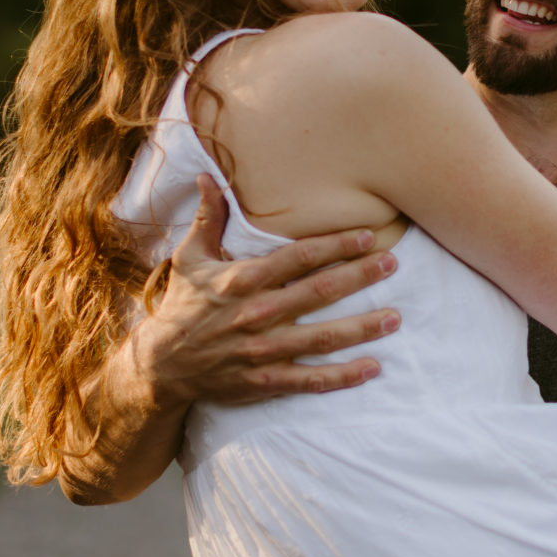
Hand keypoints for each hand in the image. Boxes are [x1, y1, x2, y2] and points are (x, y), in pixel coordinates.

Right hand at [127, 176, 401, 407]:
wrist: (160, 365)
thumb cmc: (181, 306)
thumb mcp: (190, 258)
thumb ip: (208, 218)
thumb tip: (209, 176)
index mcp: (242, 280)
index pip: (298, 257)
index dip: (335, 245)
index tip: (368, 236)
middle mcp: (257, 313)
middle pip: (320, 293)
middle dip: (360, 277)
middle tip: (393, 264)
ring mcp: (263, 350)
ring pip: (323, 338)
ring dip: (363, 328)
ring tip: (395, 317)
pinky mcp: (266, 380)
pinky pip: (311, 380)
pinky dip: (344, 376)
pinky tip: (373, 368)